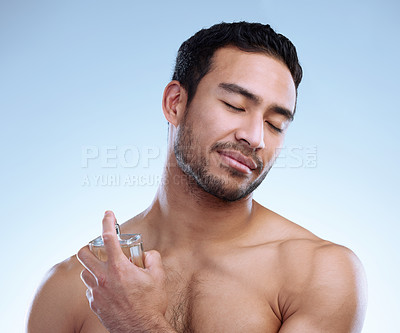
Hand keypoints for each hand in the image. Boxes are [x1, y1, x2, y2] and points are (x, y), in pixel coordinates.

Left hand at [77, 211, 171, 332]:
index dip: (107, 221)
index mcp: (119, 267)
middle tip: (100, 249)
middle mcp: (103, 278)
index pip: (108, 237)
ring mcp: (96, 292)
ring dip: (94, 268)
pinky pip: (90, 289)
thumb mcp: (158, 277)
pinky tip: (110, 289)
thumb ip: (152, 259)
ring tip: (108, 271)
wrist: (141, 330)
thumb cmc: (150, 305)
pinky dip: (97, 285)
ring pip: (85, 273)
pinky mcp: (94, 304)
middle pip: (84, 254)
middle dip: (89, 247)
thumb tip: (146, 255)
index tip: (108, 214)